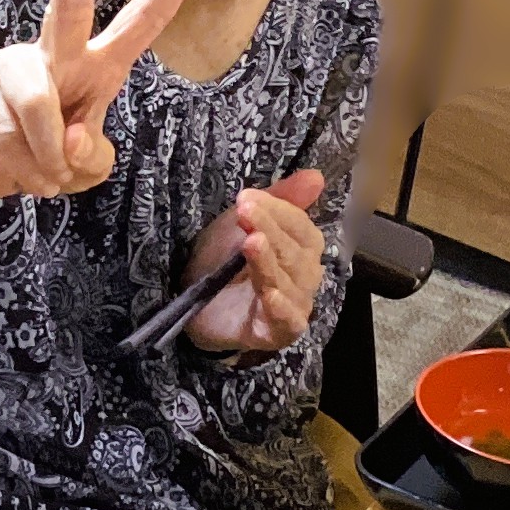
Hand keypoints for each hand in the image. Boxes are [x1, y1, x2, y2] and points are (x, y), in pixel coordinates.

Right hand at [0, 0, 210, 209]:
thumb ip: (91, 154)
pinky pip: (8, 136)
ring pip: (40, 105)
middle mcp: (58, 52)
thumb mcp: (87, 165)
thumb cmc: (50, 157)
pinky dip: (22, 169)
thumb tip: (67, 140)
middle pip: (69, 5)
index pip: (144, 19)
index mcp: (100, 63)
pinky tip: (15, 166)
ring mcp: (13, 63)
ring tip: (46, 173)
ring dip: (47, 158)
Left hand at [183, 168, 328, 354]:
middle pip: (296, 253)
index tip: (247, 198)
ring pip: (290, 283)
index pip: (301, 227)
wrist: (193, 304)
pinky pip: (288, 321)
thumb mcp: (242, 222)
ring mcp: (293, 306)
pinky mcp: (276, 333)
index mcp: (301, 248)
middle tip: (244, 213)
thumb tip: (316, 176)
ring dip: (270, 262)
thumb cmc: (223, 259)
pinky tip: (269, 294)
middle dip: (270, 231)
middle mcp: (305, 277)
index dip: (278, 211)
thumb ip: (278, 199)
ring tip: (251, 244)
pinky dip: (281, 308)